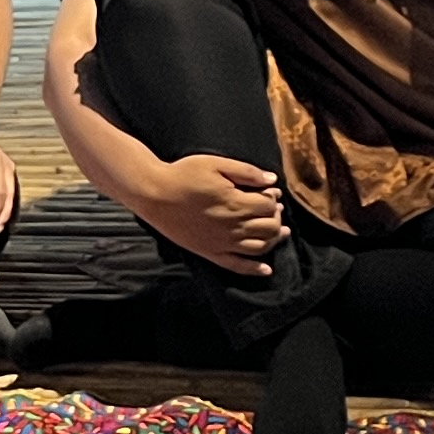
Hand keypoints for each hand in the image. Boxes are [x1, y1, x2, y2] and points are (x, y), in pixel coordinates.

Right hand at [137, 154, 286, 275]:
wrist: (154, 194)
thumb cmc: (183, 175)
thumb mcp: (216, 164)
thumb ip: (246, 172)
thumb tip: (271, 180)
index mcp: (236, 203)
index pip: (269, 205)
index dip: (273, 197)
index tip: (270, 191)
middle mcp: (233, 227)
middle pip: (269, 228)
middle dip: (276, 217)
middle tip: (273, 208)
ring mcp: (223, 243)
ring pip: (260, 247)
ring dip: (274, 240)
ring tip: (279, 231)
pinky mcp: (211, 253)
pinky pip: (238, 265)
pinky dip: (255, 269)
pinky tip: (266, 269)